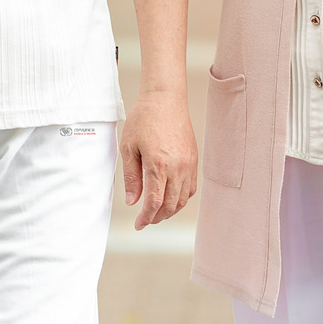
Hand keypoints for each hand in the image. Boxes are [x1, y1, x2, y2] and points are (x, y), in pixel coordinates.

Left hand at [120, 89, 197, 230]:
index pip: (154, 202)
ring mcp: (188, 163)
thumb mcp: (129, 148)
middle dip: (157, 218)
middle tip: (145, 220)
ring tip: (157, 212)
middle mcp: (178, 166)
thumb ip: (131, 178)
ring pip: (182, 199)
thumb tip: (132, 201)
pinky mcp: (194, 158)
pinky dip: (181, 198)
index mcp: (159, 164)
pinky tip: (170, 197)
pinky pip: (191, 187)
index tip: (138, 224)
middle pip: (170, 205)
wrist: (165, 99)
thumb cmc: (143, 119)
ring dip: (170, 210)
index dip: (146, 218)